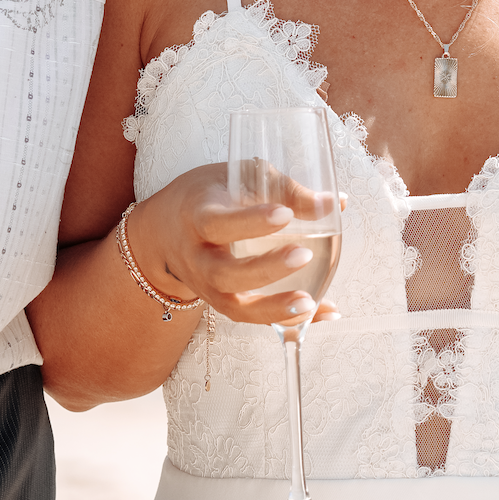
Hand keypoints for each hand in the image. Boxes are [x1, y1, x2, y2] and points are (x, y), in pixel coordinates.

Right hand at [142, 165, 343, 327]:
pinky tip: (323, 312)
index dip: (250, 221)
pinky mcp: (221, 303)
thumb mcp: (237, 178)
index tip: (284, 213)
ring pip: (234, 306)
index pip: (219, 223)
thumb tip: (335, 204)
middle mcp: (198, 258)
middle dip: (265, 269)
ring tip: (310, 302)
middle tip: (303, 255)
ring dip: (273, 308)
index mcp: (197, 217)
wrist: (163, 231)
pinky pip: (252, 318)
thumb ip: (283, 189)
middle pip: (224, 274)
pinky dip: (287, 321)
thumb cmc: (207, 196)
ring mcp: (207, 287)